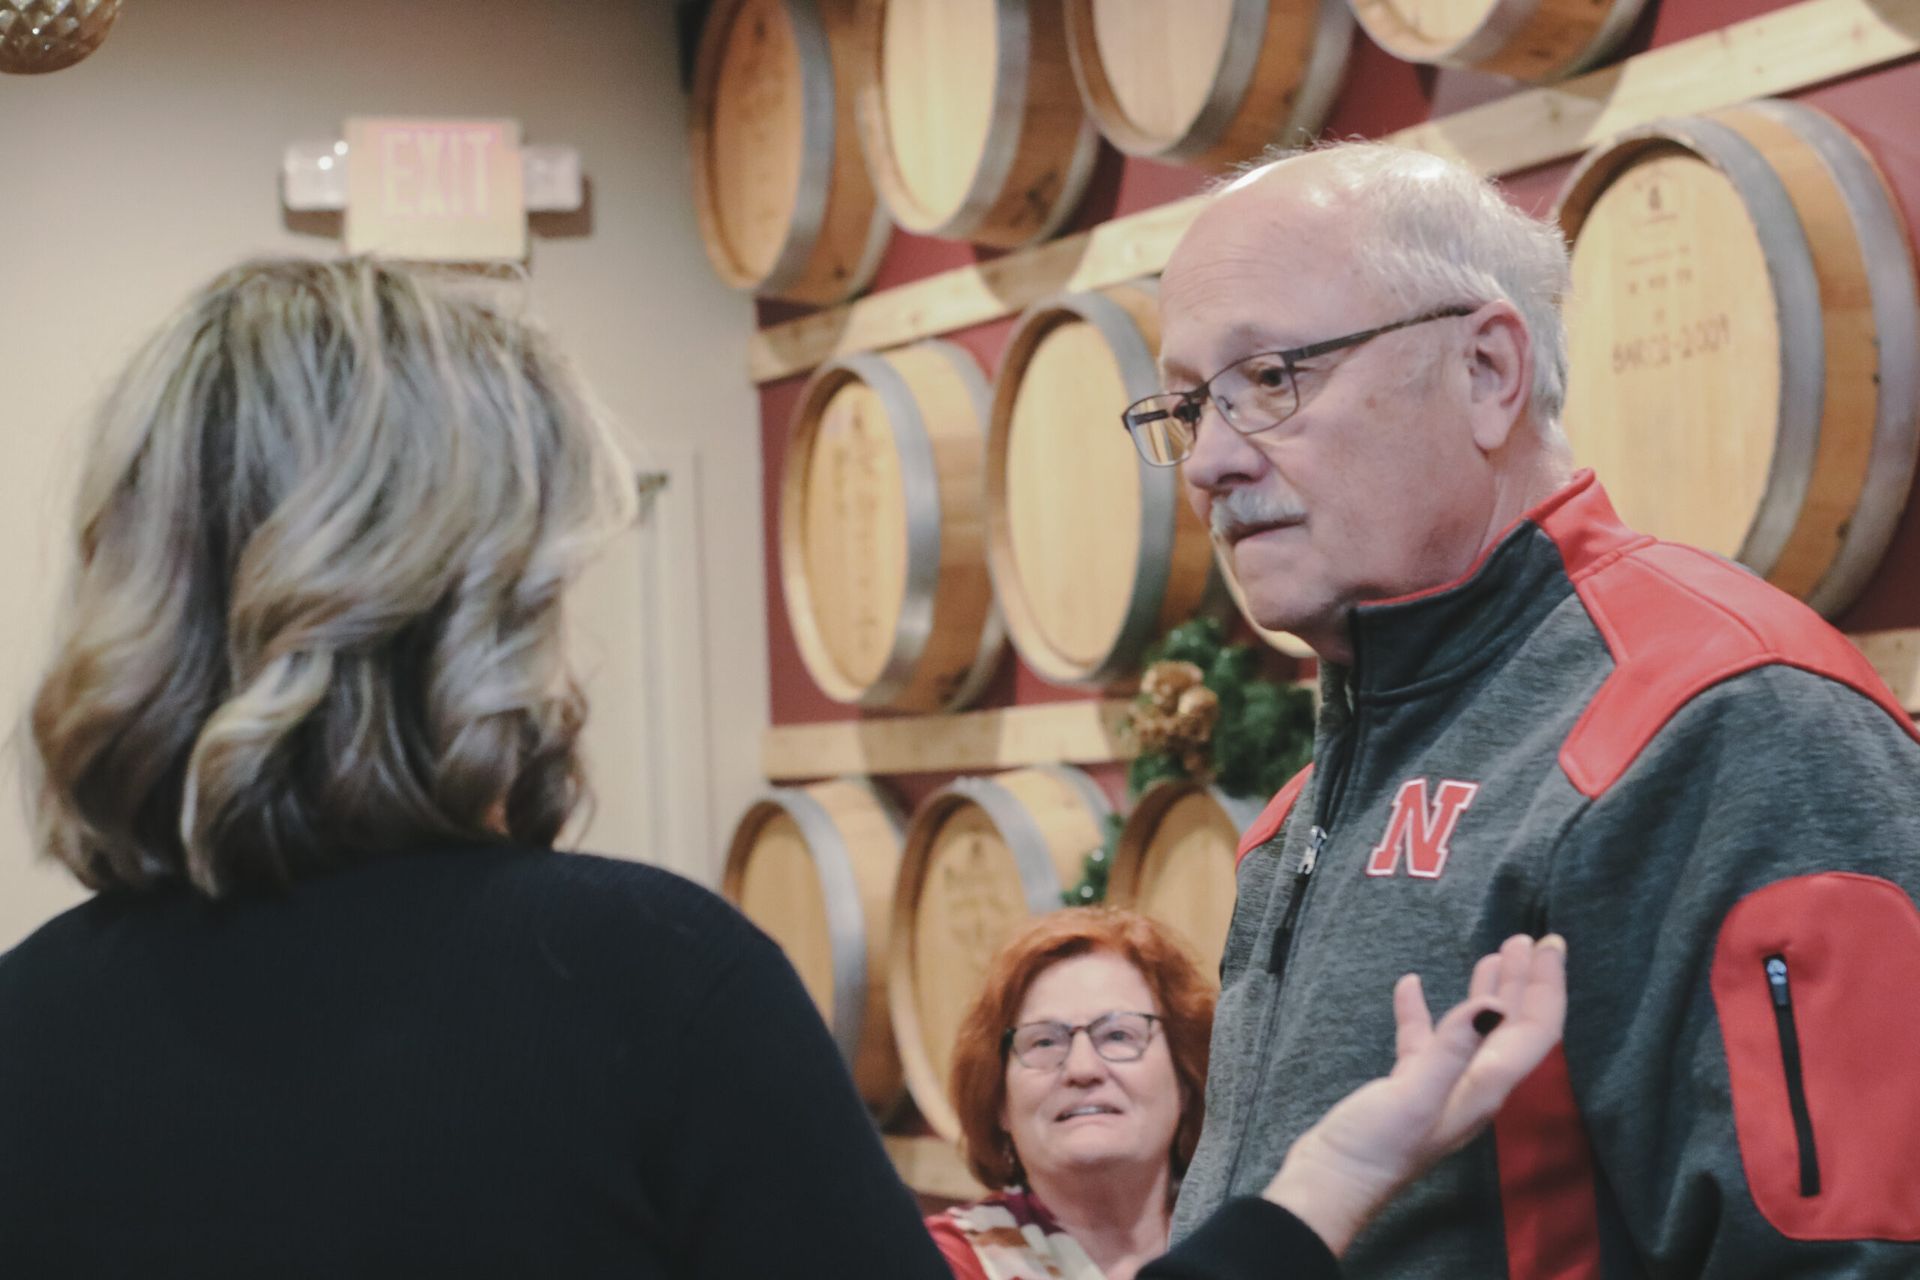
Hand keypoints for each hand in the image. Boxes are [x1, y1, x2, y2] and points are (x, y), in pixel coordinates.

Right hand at [1261, 933, 1567, 1256]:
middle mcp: (1473, 1087)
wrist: (1331, 1184)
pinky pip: (1426, 1041)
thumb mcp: (1414, 1094)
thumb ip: (1452, 1050)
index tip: (1549, 944)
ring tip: (1493, 955)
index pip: (1533, 1031)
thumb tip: (1492, 1005)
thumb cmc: (1375, 1148)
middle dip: (1526, 982)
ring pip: (1475, 1031)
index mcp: (1485, 1089)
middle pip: (1512, 1028)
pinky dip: (1424, 1011)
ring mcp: (1440, 1088)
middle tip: (1531, 939)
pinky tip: (1410, 985)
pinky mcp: (1407, 1088)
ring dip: (1489, 992)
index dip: (1545, 987)